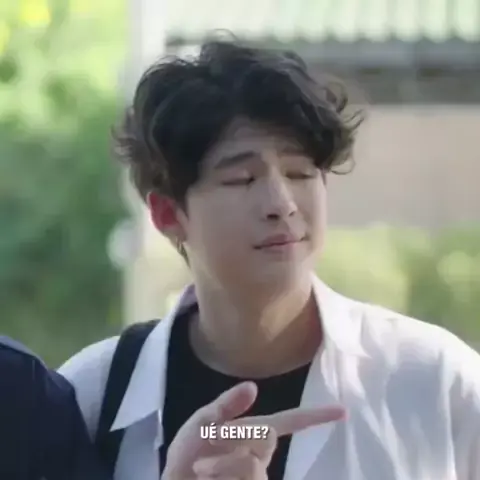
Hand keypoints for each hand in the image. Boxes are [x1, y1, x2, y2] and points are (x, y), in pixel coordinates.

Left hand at [162, 381, 344, 478]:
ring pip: (252, 465)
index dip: (316, 416)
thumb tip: (254, 386)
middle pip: (265, 437)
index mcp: (253, 433)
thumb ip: (227, 406)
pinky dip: (220, 477)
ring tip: (201, 473)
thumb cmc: (188, 456)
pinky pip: (248, 477)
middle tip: (201, 458)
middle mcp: (260, 456)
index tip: (344, 410)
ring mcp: (258, 477)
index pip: (290, 421)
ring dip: (220, 466)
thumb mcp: (202, 424)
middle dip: (231, 440)